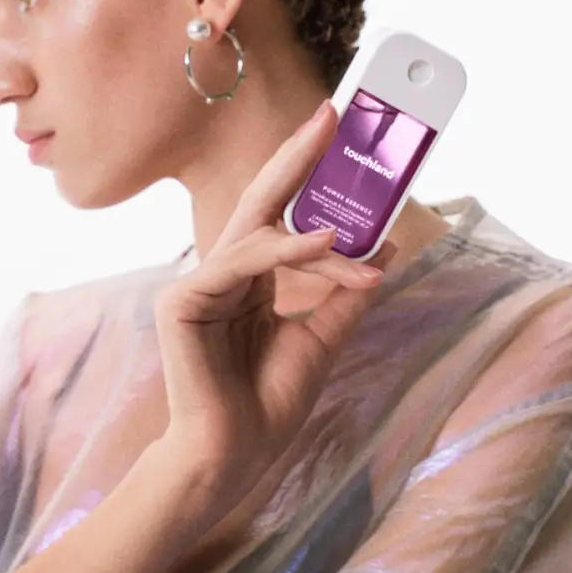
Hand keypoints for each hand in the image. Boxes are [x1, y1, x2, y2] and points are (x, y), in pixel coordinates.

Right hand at [152, 99, 398, 509]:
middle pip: (260, 201)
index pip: (280, 213)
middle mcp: (221, 272)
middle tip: (330, 116)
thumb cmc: (267, 405)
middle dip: (296, 157)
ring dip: (316, 236)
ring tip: (357, 233)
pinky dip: (285, 251)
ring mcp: (198, 284)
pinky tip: (326, 243)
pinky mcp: (183, 301)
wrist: (233, 456)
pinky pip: (241, 262)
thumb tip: (388, 243)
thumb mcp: (324, 338)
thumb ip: (348, 290)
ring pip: (261, 235)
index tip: (340, 138)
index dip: (306, 173)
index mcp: (249, 279)